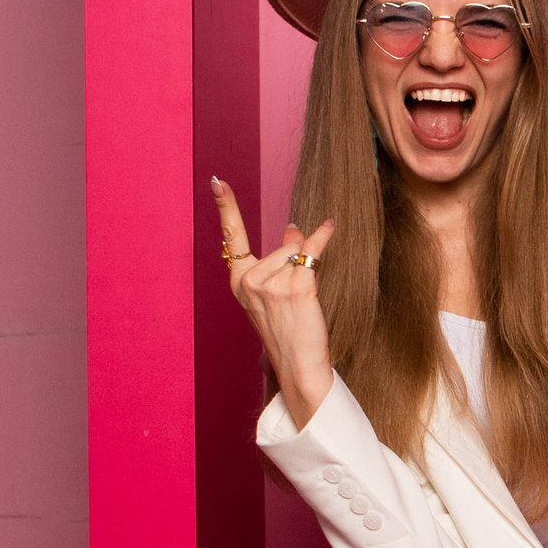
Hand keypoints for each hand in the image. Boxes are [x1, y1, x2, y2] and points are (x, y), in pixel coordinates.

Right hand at [211, 178, 335, 430]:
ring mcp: (271, 285)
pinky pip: (312, 253)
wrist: (298, 365)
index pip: (231, 236)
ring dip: (307, 266)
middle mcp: (249, 281)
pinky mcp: (295, 289)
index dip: (226, 207)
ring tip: (303, 299)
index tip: (217, 181)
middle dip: (295, 258)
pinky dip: (323, 239)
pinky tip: (330, 227)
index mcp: (238, 282)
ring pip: (297, 251)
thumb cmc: (287, 330)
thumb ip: (277, 261)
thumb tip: (292, 228)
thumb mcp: (272, 294)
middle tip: (294, 293)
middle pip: (282, 244)